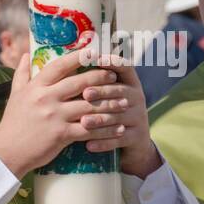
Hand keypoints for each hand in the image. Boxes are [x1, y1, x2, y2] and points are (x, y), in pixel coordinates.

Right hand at [0, 48, 121, 178]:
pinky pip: (90, 129)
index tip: (95, 52)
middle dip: (102, 78)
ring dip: (110, 104)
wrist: (6, 153)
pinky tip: (118, 128)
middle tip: (115, 77)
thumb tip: (26, 54)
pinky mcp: (61, 134)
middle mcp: (46, 98)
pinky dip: (107, 129)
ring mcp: (54, 116)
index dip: (80, 57)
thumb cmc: (12, 123)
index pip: (61, 65)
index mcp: (36, 87)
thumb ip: (22, 74)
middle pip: (81, 82)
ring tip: (124, 102)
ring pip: (90, 105)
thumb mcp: (14, 95)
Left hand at [77, 55, 160, 176]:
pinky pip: (120, 139)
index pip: (124, 67)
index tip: (96, 58)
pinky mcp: (138, 137)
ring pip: (119, 116)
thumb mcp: (105, 95)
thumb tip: (65, 63)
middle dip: (102, 91)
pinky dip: (104, 142)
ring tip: (83, 122)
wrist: (130, 143)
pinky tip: (89, 145)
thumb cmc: (108, 112)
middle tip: (85, 94)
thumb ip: (91, 80)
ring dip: (100, 119)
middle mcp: (136, 97)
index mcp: (129, 83)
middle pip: (120, 91)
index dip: (112, 62)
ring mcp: (139, 117)